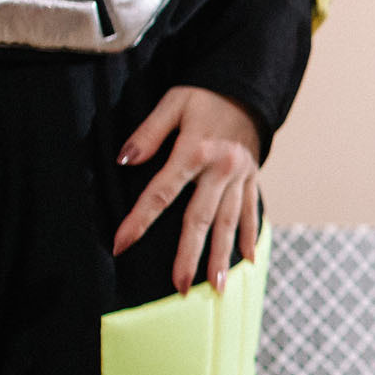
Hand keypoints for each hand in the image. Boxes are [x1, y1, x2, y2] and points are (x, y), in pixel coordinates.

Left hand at [111, 87, 262, 294]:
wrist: (248, 86)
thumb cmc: (205, 94)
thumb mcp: (173, 104)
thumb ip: (149, 133)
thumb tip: (126, 160)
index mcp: (195, 150)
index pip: (161, 192)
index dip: (140, 220)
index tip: (121, 245)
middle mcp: (221, 168)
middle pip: (200, 218)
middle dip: (189, 255)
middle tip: (179, 287)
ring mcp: (241, 176)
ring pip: (229, 222)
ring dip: (222, 256)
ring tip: (216, 286)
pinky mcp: (253, 178)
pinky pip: (252, 211)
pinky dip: (251, 236)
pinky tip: (248, 261)